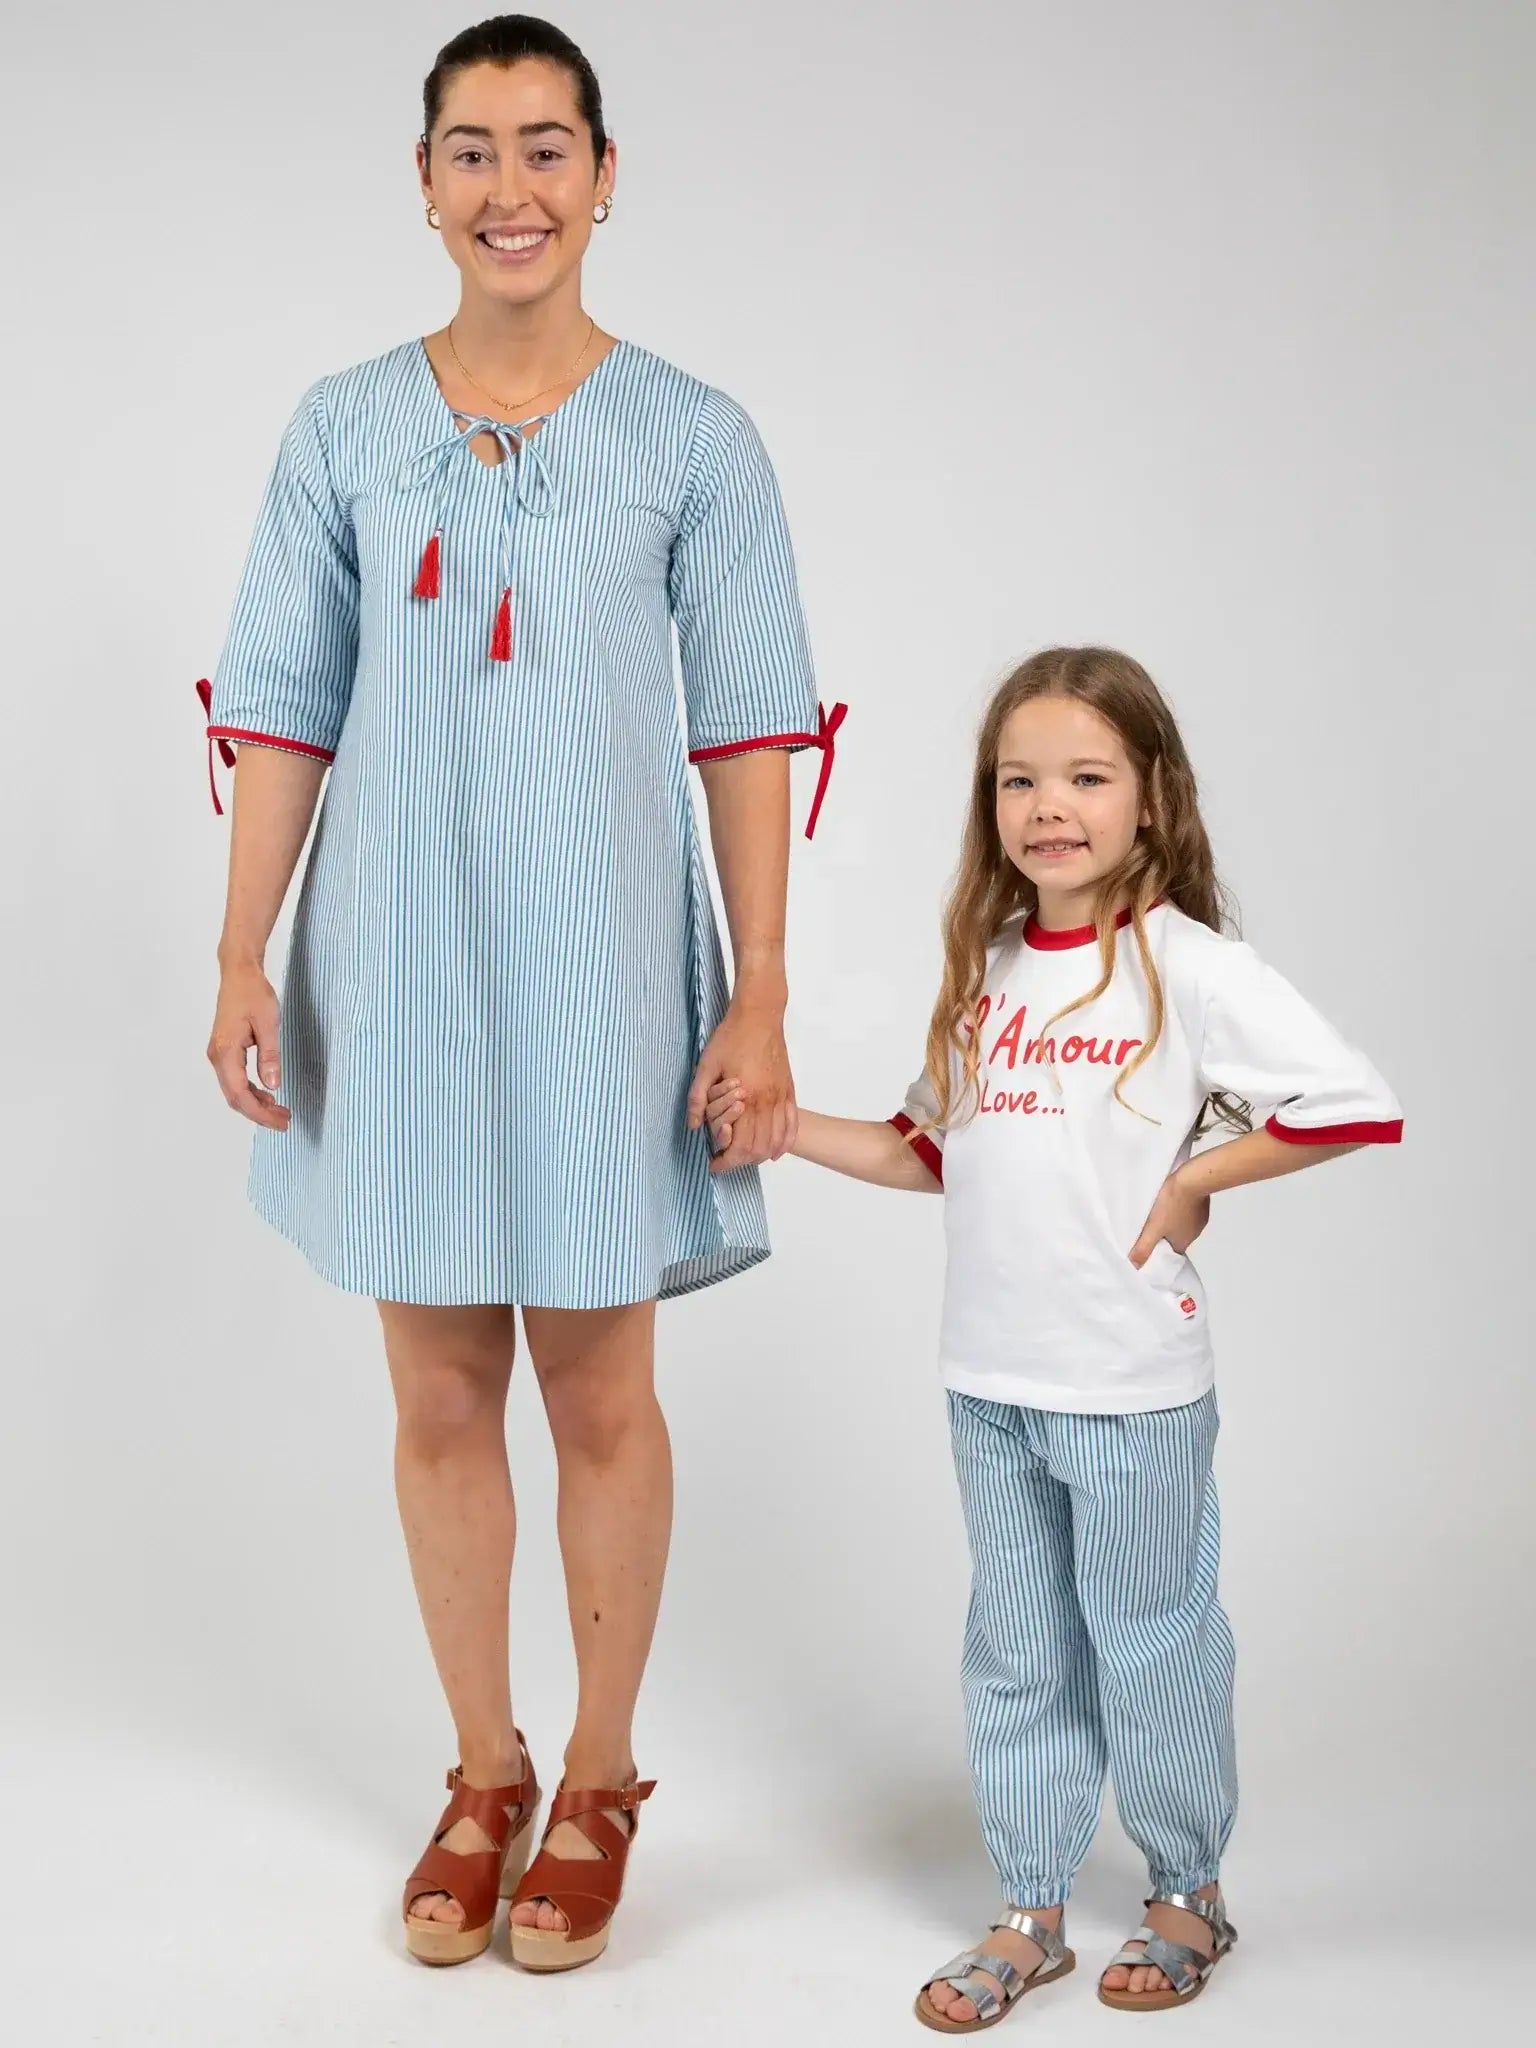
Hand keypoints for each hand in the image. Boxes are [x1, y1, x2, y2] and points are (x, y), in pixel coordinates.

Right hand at [207, 961, 290, 1130]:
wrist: (239, 974)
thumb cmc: (253, 993)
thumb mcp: (268, 1023)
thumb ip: (270, 1055)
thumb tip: (273, 1085)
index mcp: (226, 1052)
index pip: (239, 1093)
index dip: (259, 1113)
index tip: (280, 1122)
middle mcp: (217, 1057)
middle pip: (235, 1097)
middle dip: (259, 1113)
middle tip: (284, 1122)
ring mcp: (219, 1054)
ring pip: (234, 1090)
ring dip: (255, 1104)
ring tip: (280, 1112)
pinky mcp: (224, 1051)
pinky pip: (235, 1079)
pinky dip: (251, 1091)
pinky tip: (268, 1094)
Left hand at [686, 1001, 796, 1172]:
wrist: (759, 1015)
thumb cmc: (731, 1037)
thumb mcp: (706, 1065)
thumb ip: (697, 1097)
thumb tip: (692, 1126)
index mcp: (747, 1098)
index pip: (740, 1145)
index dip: (726, 1161)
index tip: (714, 1164)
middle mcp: (768, 1101)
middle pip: (758, 1148)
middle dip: (740, 1162)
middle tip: (725, 1162)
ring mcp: (781, 1097)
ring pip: (776, 1141)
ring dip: (760, 1156)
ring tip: (744, 1158)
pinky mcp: (788, 1090)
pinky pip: (792, 1125)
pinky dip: (785, 1143)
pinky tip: (775, 1152)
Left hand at [1128, 1169, 1210, 1267]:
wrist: (1191, 1179)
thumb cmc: (1172, 1204)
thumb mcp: (1153, 1228)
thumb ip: (1143, 1247)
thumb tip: (1135, 1266)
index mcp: (1183, 1243)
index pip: (1168, 1253)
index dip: (1157, 1249)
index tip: (1147, 1243)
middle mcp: (1194, 1234)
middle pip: (1174, 1238)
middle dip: (1162, 1233)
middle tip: (1148, 1226)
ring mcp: (1199, 1218)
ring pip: (1181, 1224)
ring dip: (1170, 1220)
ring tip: (1157, 1212)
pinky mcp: (1201, 1204)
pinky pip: (1188, 1211)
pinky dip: (1179, 1209)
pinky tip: (1170, 1201)